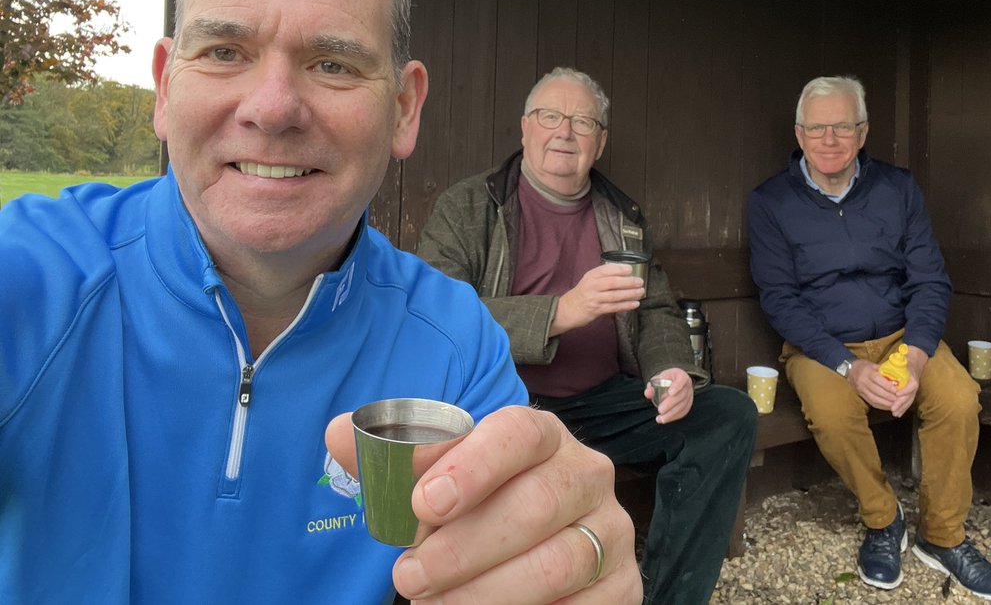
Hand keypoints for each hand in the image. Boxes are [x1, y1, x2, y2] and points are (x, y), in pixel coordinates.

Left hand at [325, 406, 641, 603]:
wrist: (523, 560)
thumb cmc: (471, 511)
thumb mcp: (428, 487)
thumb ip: (389, 462)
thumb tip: (337, 433)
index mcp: (543, 436)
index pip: (520, 432)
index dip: (474, 464)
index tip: (423, 503)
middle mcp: (587, 474)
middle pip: (537, 502)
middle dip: (465, 546)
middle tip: (408, 576)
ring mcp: (612, 531)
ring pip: (558, 563)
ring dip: (487, 591)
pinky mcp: (623, 586)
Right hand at [551, 264, 643, 334]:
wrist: (566, 309)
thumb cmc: (582, 294)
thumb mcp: (589, 280)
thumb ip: (604, 276)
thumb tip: (625, 273)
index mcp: (591, 276)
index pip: (606, 270)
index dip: (619, 269)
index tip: (630, 269)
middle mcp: (592, 286)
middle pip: (612, 283)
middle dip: (628, 282)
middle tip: (640, 282)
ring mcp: (594, 298)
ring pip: (615, 295)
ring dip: (630, 294)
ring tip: (640, 292)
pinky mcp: (596, 310)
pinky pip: (613, 307)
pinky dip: (625, 305)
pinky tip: (634, 304)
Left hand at [644, 367, 693, 423]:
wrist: (673, 382)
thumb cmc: (664, 380)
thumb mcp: (657, 380)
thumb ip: (651, 386)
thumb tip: (648, 393)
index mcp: (680, 375)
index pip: (682, 379)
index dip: (677, 386)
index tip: (670, 393)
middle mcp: (687, 385)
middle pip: (681, 395)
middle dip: (670, 404)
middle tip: (660, 410)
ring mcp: (689, 396)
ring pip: (682, 406)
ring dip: (671, 414)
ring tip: (660, 418)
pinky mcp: (688, 404)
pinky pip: (682, 412)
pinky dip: (673, 417)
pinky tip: (664, 419)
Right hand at [848, 359, 903, 411]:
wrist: (851, 371)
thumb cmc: (865, 367)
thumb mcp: (873, 365)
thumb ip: (884, 370)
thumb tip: (897, 375)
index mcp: (867, 372)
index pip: (877, 379)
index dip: (887, 386)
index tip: (896, 390)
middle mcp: (863, 382)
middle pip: (876, 391)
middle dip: (888, 396)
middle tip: (898, 399)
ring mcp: (861, 390)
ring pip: (874, 399)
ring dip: (885, 403)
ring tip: (895, 404)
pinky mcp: (861, 395)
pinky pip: (872, 402)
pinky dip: (881, 406)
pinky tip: (888, 406)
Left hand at [885, 346, 927, 417]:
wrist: (912, 365)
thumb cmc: (903, 364)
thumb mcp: (899, 362)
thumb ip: (892, 366)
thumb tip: (880, 369)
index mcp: (912, 377)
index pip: (911, 385)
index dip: (905, 390)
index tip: (897, 394)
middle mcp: (914, 385)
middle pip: (909, 396)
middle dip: (901, 403)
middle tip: (893, 408)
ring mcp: (913, 391)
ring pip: (908, 401)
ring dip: (901, 408)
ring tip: (894, 413)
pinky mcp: (911, 395)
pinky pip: (907, 403)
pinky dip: (903, 409)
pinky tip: (898, 414)